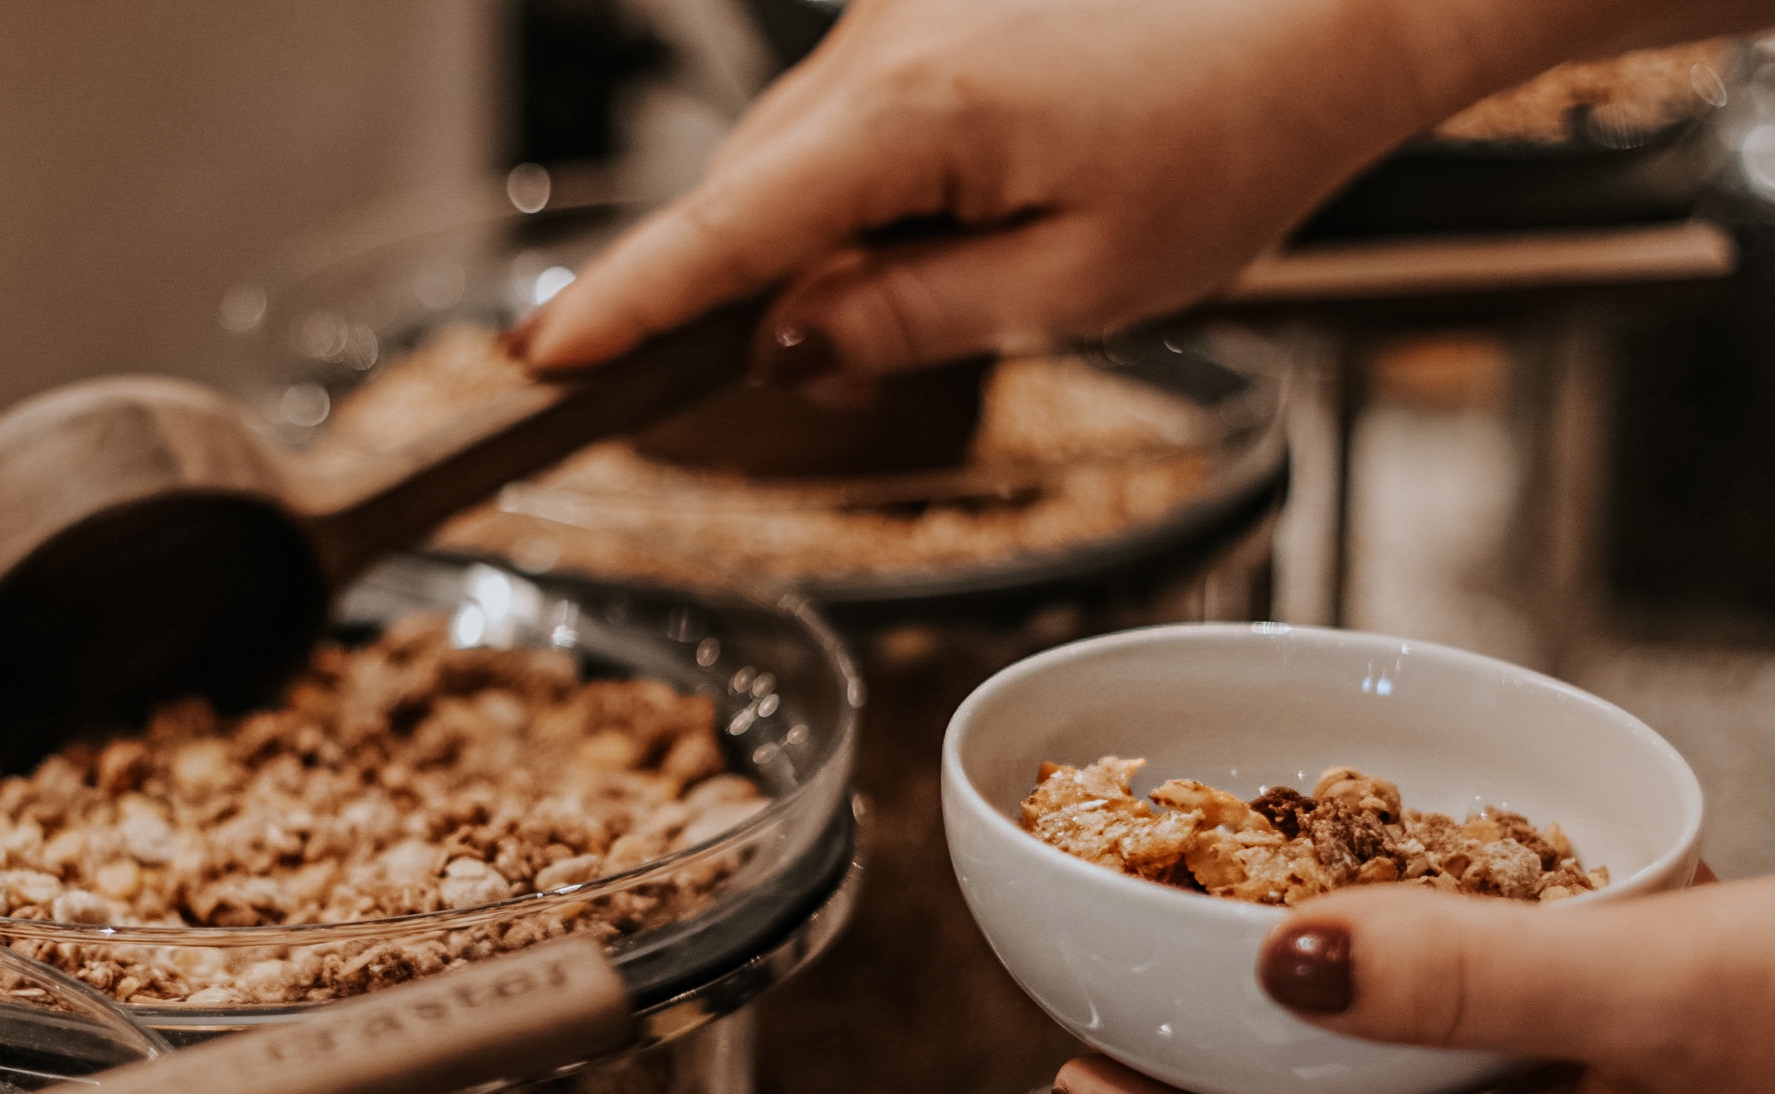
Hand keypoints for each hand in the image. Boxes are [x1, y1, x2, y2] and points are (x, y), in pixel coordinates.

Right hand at [517, 0, 1718, 379]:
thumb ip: (910, 316)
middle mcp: (880, 46)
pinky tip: (952, 226)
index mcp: (912, 117)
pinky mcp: (936, 12)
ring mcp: (904, 17)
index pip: (724, 231)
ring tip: (942, 285)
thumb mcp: (1077, 280)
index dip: (625, 305)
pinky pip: (851, 119)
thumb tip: (789, 348)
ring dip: (812, 243)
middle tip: (752, 375)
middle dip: (727, 292)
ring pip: (795, 156)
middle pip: (745, 194)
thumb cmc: (1235, 132)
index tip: (539, 362)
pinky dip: (861, 192)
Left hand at [1053, 871, 1774, 1093]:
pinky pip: (1504, 1060)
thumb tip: (1280, 963)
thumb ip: (1465, 978)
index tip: (1068, 1073)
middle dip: (1225, 1090)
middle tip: (1119, 1019)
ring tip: (1222, 979)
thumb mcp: (1664, 989)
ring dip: (1319, 1045)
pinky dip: (1429, 1006)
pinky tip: (1402, 947)